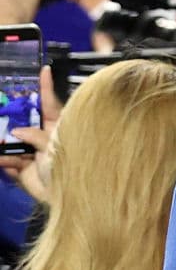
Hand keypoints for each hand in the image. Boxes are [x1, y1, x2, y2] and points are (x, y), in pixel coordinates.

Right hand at [0, 67, 62, 202]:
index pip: (50, 104)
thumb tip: (16, 131)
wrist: (71, 199)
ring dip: (3, 139)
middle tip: (3, 104)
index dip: (46, 87)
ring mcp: (33, 155)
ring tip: (2, 136)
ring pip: (12, 141)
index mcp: (58, 129)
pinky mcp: (24, 172)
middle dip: (12, 114)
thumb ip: (37, 135)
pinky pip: (8, 162)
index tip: (44, 69)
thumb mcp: (57, 145)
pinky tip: (2, 157)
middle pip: (24, 121)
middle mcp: (44, 139)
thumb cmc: (74, 169)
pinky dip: (3, 160)